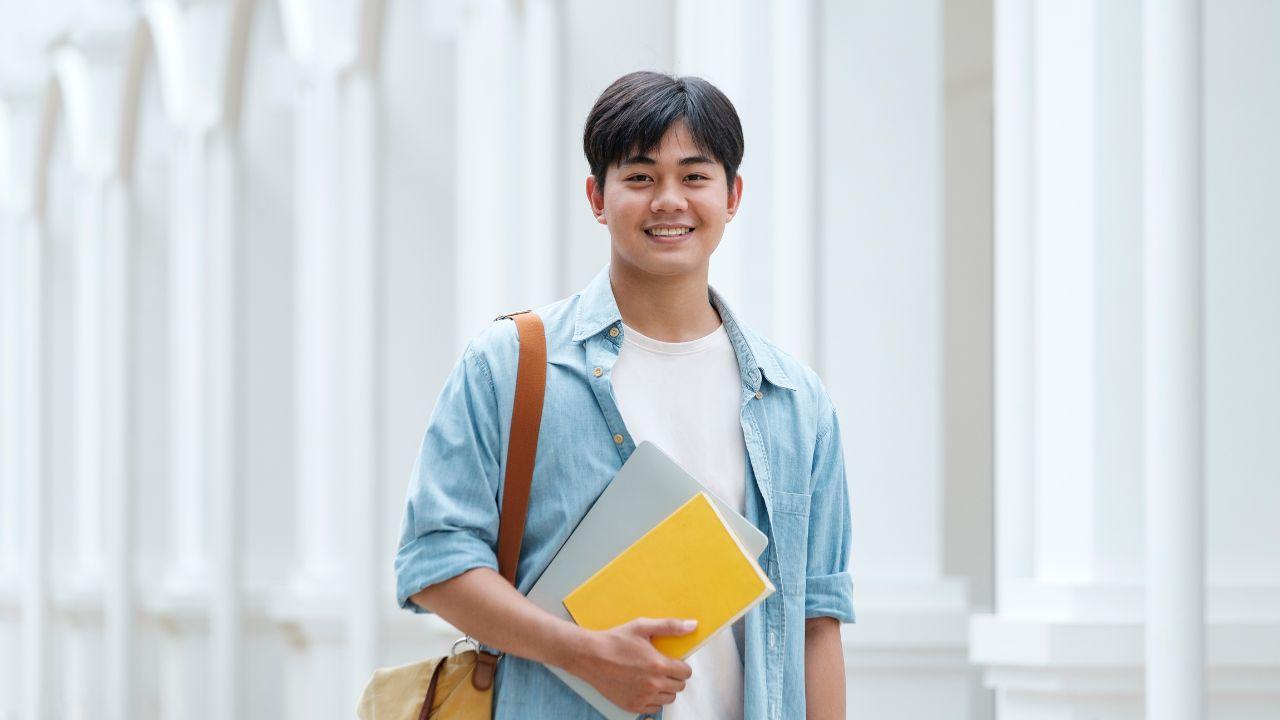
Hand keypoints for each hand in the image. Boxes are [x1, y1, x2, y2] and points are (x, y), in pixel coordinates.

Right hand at [565, 617, 696, 714]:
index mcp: (658, 665)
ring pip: (668, 698)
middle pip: (679, 686)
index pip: (686, 673)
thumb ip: (670, 626)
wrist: (590, 656)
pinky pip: (654, 708)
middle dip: (674, 676)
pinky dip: (653, 699)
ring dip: (665, 689)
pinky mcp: (632, 705)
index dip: (681, 666)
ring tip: (653, 677)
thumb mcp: (642, 627)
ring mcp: (642, 697)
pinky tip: (644, 687)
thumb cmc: (614, 641)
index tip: (674, 662)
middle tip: (662, 667)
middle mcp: (652, 684)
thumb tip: (692, 625)